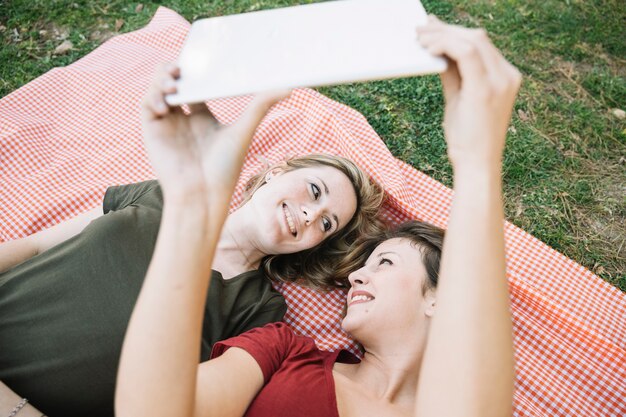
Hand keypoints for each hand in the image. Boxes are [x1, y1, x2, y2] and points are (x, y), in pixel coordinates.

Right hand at [141, 63, 290, 207]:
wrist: (203, 194)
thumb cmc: (225, 168)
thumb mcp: (244, 130)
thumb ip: (261, 105)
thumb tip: (288, 88)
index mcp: (203, 117)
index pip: (195, 84)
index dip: (195, 69)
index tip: (202, 60)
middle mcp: (183, 118)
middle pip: (173, 81)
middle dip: (174, 68)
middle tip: (183, 67)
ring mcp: (167, 124)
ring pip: (157, 88)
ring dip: (162, 79)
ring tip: (175, 84)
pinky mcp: (152, 131)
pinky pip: (146, 104)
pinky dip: (153, 96)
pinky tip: (168, 104)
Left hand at [417, 17, 520, 169]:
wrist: (476, 165)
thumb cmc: (466, 137)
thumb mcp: (459, 99)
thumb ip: (453, 74)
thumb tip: (438, 51)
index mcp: (505, 77)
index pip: (480, 44)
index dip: (454, 32)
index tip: (432, 27)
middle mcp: (507, 75)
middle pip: (476, 37)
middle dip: (446, 30)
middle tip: (421, 29)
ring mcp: (501, 81)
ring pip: (471, 40)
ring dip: (441, 35)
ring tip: (419, 38)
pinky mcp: (486, 88)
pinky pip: (466, 53)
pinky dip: (445, 45)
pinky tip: (428, 48)